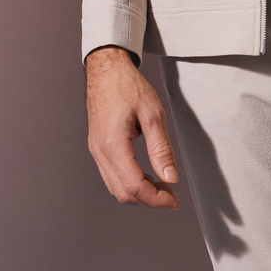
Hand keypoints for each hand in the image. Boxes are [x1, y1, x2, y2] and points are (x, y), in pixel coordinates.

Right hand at [85, 46, 179, 208]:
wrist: (106, 70)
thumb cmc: (128, 86)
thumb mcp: (153, 115)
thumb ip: (161, 149)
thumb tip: (170, 177)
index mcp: (113, 145)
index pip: (134, 187)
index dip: (156, 199)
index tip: (174, 200)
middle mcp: (100, 152)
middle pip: (123, 193)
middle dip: (150, 200)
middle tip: (172, 196)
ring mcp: (96, 151)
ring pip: (116, 188)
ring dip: (140, 193)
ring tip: (162, 186)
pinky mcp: (98, 148)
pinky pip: (112, 176)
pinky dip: (130, 183)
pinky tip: (147, 175)